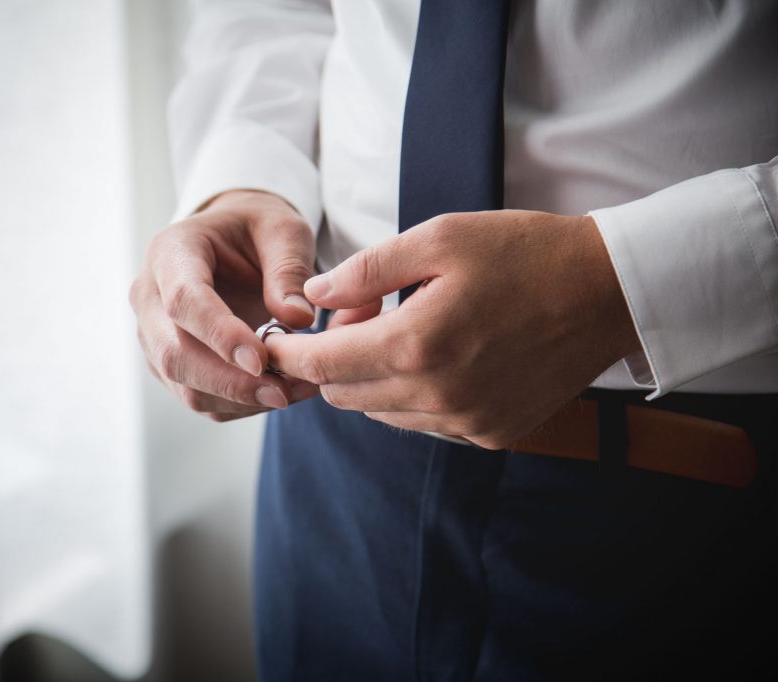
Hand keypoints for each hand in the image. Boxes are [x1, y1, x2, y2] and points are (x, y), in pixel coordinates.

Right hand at [130, 190, 320, 420]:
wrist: (234, 242)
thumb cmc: (257, 230)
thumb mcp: (283, 230)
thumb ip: (290, 269)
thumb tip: (297, 319)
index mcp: (171, 252)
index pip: (183, 300)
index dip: (219, 334)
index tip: (261, 360)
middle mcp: (149, 295)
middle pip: (173, 353)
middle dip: (229, 381)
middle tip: (283, 392)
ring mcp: (153, 334)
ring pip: (183, 384)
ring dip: (237, 399)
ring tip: (292, 393)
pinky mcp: (168, 363)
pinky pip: (198, 397)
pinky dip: (238, 405)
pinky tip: (278, 395)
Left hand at [264, 210, 640, 447]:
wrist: (609, 291)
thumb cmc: (524, 252)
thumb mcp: (440, 237)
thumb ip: (366, 269)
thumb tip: (314, 295)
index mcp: (418, 344)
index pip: (324, 364)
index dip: (290, 352)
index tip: (275, 340)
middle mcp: (438, 396)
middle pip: (345, 394)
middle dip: (332, 359)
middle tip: (360, 314)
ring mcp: (467, 422)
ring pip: (382, 413)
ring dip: (372, 378)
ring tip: (404, 330)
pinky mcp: (491, 434)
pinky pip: (424, 424)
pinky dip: (411, 396)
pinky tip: (437, 357)